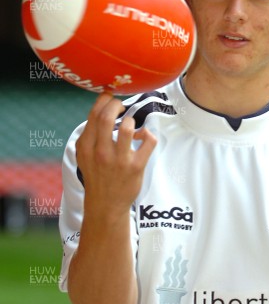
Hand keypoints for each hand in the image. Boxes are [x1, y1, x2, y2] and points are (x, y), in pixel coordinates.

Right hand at [76, 92, 156, 211]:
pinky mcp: (136, 166)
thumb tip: (103, 108)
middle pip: (107, 116)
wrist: (105, 205)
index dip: (104, 100)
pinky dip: (148, 134)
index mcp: (85, 146)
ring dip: (131, 121)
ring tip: (131, 127)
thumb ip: (90, 134)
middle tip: (121, 106)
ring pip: (127, 126)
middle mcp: (100, 152)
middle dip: (116, 104)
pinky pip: (148, 140)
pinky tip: (143, 138)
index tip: (111, 98)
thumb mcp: (84, 155)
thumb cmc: (97, 176)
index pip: (93, 114)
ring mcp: (119, 160)